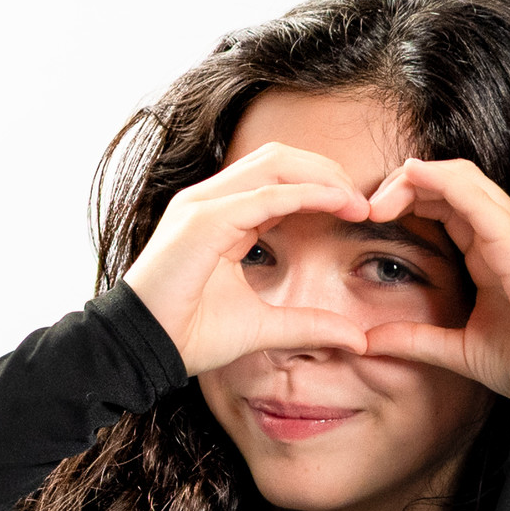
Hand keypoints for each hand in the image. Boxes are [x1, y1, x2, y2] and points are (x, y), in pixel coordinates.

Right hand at [123, 142, 370, 375]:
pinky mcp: (201, 220)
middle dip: (329, 172)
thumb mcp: (265, 328)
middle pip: (281, 158)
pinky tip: (339, 204)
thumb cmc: (190, 336)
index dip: (323, 185)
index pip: (279, 178)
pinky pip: (264, 195)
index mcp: (223, 215)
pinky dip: (307, 194)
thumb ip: (310, 325)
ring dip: (324, 177)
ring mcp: (202, 205)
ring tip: (358, 202)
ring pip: (275, 164)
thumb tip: (357, 339)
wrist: (143, 352)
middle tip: (365, 202)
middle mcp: (210, 200)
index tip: (361, 211)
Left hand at [362, 159, 509, 397]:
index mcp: (493, 251)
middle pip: (452, 182)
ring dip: (414, 179)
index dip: (409, 200)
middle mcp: (506, 232)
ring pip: (460, 177)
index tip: (372, 219)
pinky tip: (409, 178)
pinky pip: (471, 193)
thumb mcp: (456, 349)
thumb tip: (368, 342)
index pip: (449, 203)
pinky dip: (437, 179)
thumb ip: (414, 340)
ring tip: (379, 200)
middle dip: (406, 184)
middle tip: (368, 207)